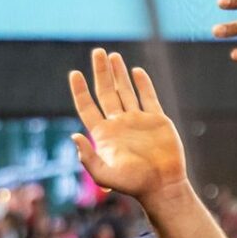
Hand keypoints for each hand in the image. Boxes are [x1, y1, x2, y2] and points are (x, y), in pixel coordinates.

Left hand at [67, 49, 187, 200]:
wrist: (162, 185)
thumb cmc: (133, 184)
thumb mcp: (104, 176)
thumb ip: (88, 157)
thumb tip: (73, 136)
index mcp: (104, 135)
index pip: (87, 107)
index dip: (80, 91)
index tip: (75, 73)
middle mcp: (118, 124)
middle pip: (105, 93)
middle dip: (101, 72)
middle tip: (97, 52)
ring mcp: (138, 120)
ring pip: (125, 91)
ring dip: (118, 73)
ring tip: (112, 55)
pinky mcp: (157, 119)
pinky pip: (148, 96)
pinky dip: (142, 83)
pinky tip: (135, 70)